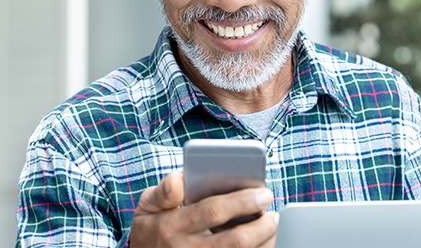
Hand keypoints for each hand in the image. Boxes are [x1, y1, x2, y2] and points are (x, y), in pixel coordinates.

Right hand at [130, 171, 278, 247]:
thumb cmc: (152, 232)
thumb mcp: (147, 209)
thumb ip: (163, 192)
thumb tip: (180, 178)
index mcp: (173, 227)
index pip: (213, 211)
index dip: (242, 201)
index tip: (263, 192)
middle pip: (235, 241)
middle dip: (262, 226)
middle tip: (273, 214)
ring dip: (264, 243)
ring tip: (272, 228)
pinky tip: (264, 243)